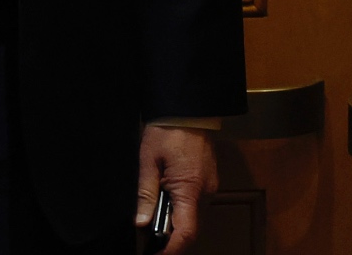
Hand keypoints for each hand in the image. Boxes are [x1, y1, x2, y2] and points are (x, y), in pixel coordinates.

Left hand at [137, 124, 217, 250]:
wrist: (188, 110)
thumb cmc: (167, 132)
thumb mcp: (148, 161)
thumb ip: (145, 193)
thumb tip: (141, 222)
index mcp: (190, 189)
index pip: (186, 232)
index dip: (172, 249)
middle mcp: (205, 192)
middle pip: (191, 228)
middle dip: (171, 238)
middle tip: (149, 241)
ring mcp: (210, 187)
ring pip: (194, 217)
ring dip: (175, 223)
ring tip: (153, 222)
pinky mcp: (209, 181)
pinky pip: (196, 204)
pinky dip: (181, 209)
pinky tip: (165, 203)